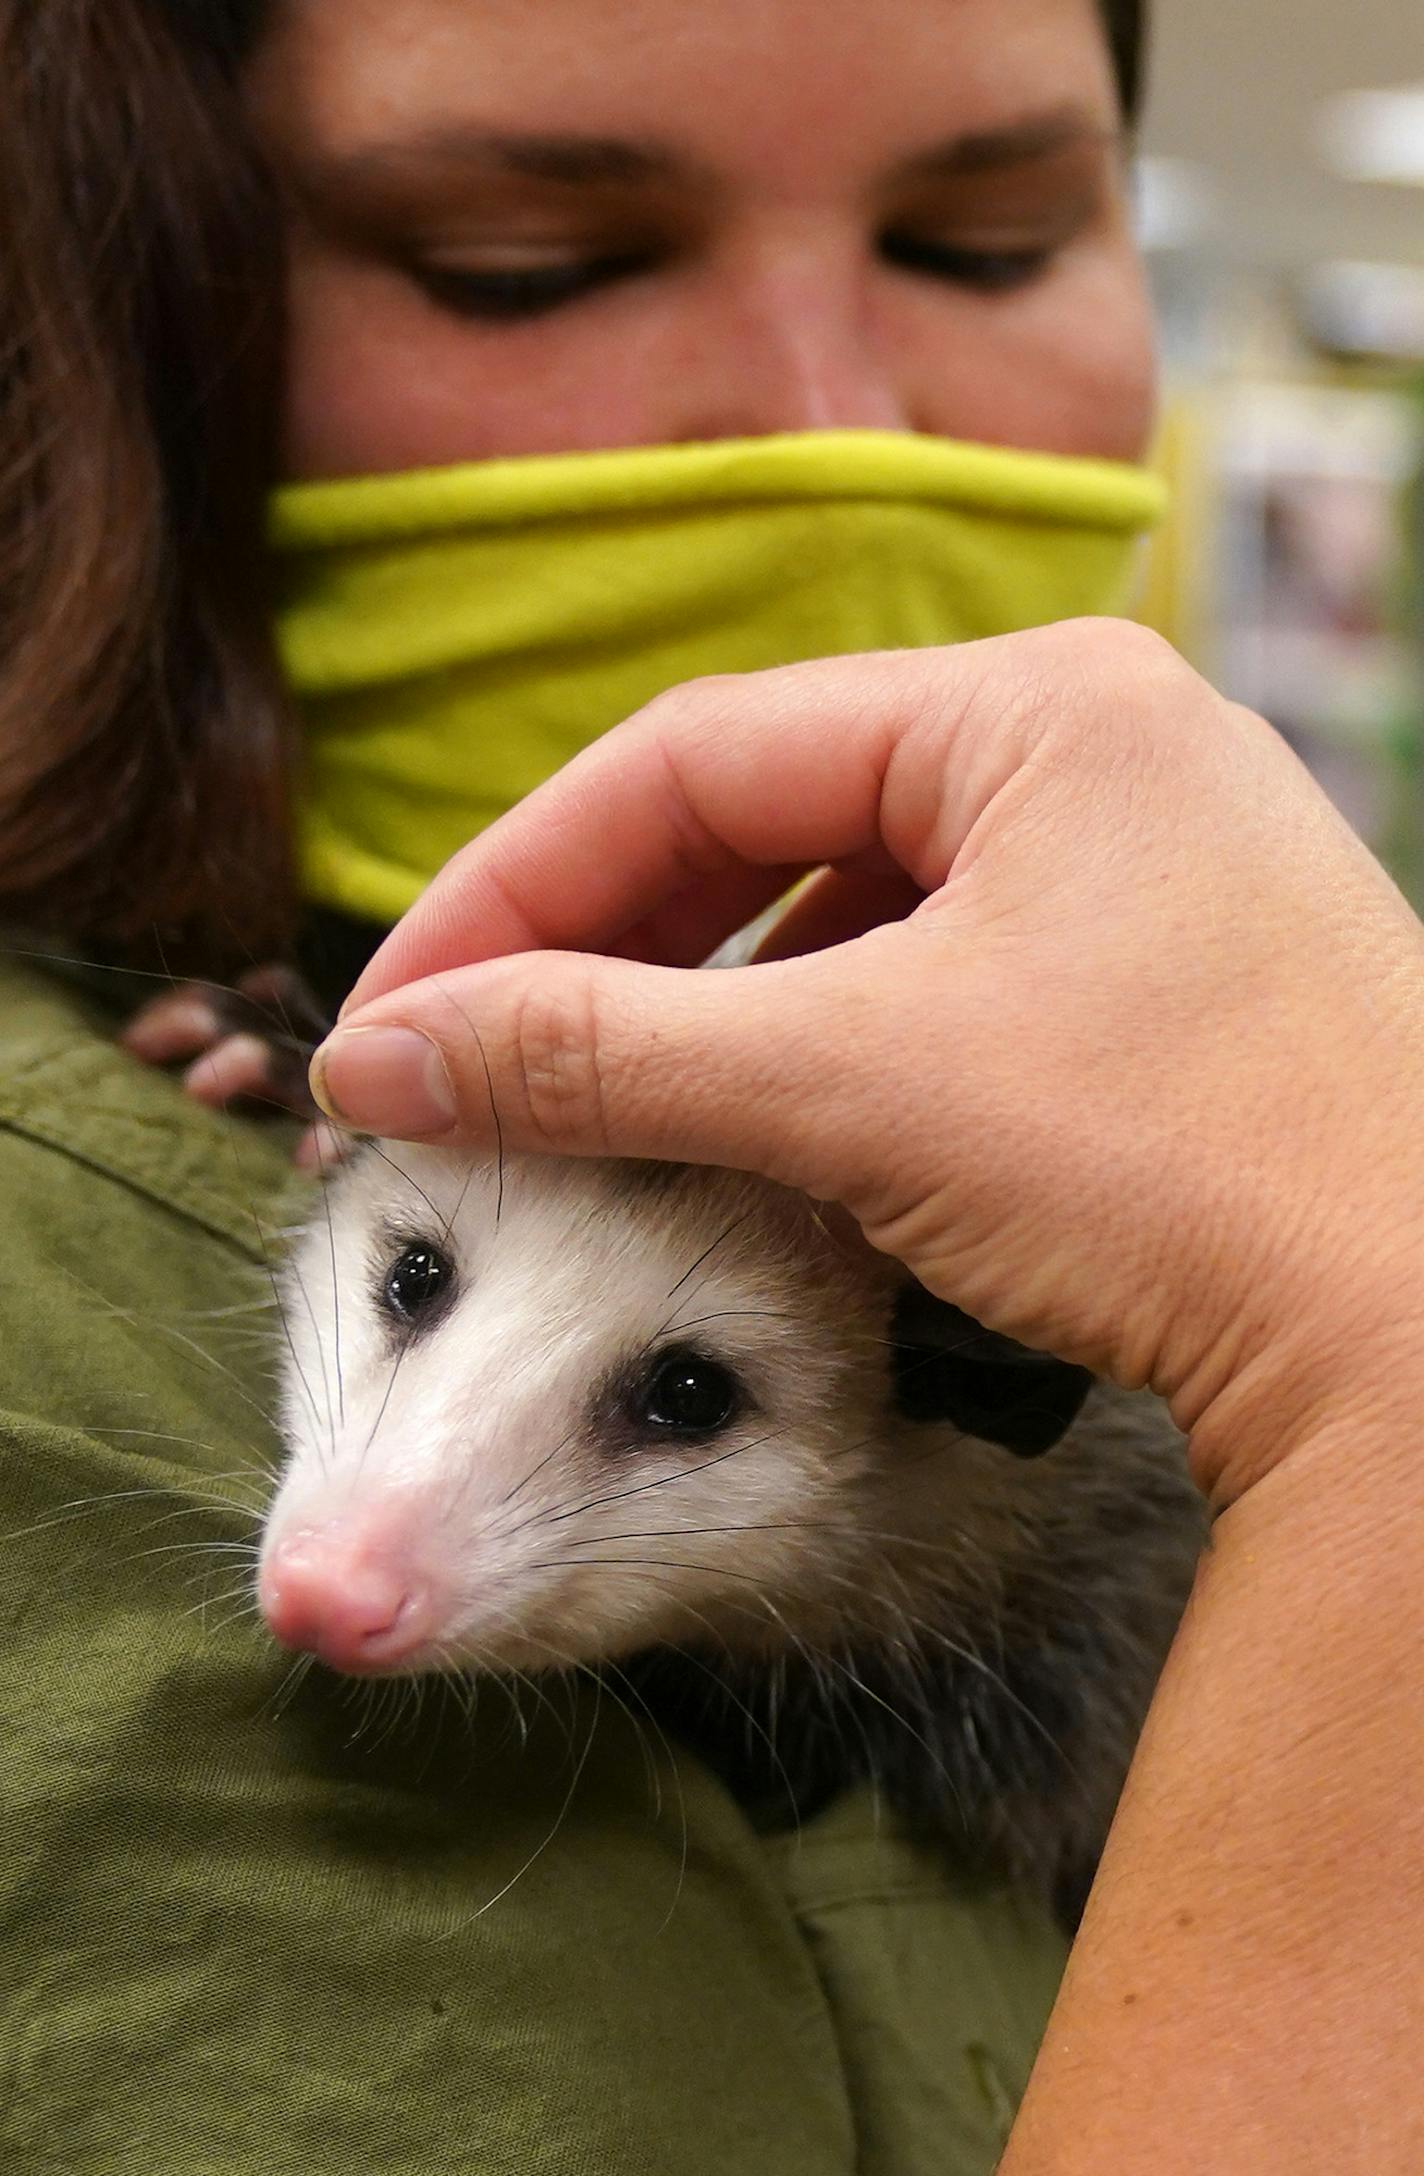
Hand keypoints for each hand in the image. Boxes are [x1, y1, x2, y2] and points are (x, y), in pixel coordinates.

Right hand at [312, 620, 1423, 1495]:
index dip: (516, 885)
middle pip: (769, 821)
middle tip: (470, 1067)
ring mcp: (1146, 868)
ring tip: (594, 1112)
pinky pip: (939, 985)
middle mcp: (1099, 752)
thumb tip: (387, 1052)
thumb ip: (601, 1050)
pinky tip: (758, 1136)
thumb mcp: (854, 1088)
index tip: (400, 1013)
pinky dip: (824, 1052)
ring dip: (706, 1009)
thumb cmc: (1189, 1177)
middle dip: (603, 950)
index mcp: (1036, 704)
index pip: (695, 754)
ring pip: (851, 912)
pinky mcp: (1166, 985)